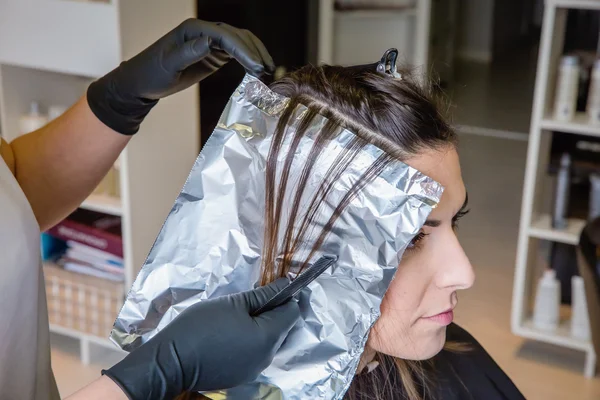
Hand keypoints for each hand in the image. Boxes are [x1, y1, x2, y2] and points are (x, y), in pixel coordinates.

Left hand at [87, 18, 274, 134]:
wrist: (142, 83)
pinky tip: (257, 72)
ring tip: (268, 72)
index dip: (244, 50)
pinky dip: (248, 61)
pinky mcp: (212, 54)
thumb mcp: (168, 65)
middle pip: (237, 36)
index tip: (257, 66)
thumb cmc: (151, 74)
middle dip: (254, 51)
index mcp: (194, 30)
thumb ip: (187, 53)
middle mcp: (204, 32)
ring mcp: (209, 42)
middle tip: (267, 71)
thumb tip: (208, 41)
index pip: (225, 35)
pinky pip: (235, 53)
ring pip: (239, 43)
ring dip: (255, 55)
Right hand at [103, 278, 299, 399]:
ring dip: (262, 325)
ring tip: (239, 314)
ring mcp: (255, 369)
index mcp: (268, 337)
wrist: (171, 361)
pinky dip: (251, 340)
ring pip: (269, 341)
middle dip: (274, 310)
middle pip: (283, 328)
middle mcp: (267, 357)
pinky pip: (255, 353)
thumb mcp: (233, 303)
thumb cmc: (200, 327)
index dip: (288, 295)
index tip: (277, 285)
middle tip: (254, 297)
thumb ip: (264, 294)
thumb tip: (286, 284)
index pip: (293, 312)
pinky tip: (232, 332)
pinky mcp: (242, 375)